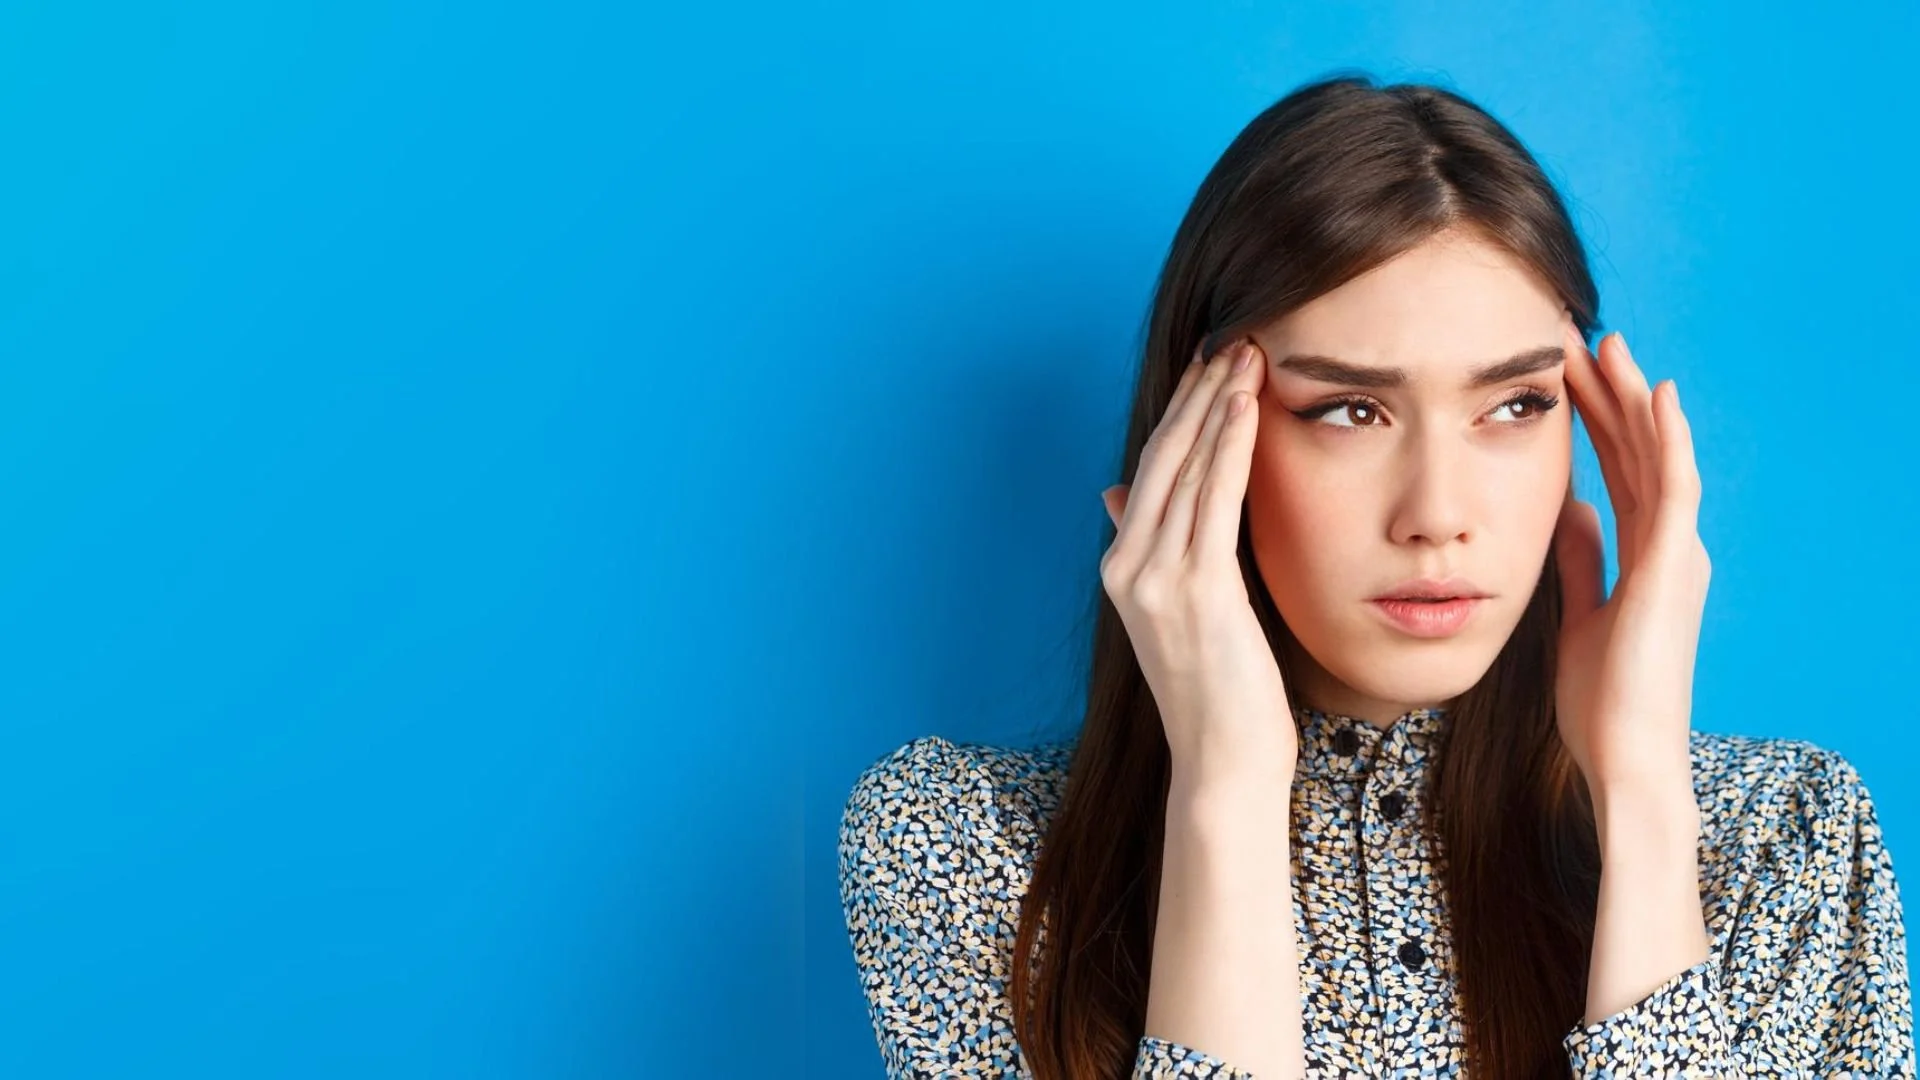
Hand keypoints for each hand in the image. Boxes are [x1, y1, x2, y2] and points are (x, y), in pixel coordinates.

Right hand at [1100, 335, 1296, 786]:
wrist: (1224, 763)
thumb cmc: (1219, 693)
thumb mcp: (1179, 612)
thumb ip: (1150, 548)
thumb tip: (1117, 494)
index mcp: (1122, 569)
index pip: (1149, 471)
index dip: (1178, 412)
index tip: (1208, 365)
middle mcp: (1128, 568)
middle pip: (1161, 458)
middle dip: (1196, 392)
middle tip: (1229, 338)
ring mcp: (1155, 579)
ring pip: (1186, 469)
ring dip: (1217, 405)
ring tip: (1245, 355)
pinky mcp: (1195, 591)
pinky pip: (1213, 501)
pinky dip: (1229, 447)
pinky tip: (1246, 408)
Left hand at [1553, 323, 1710, 791]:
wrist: (1625, 757)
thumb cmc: (1602, 703)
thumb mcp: (1579, 615)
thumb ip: (1582, 562)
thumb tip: (1571, 512)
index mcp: (1644, 557)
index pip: (1617, 470)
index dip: (1592, 421)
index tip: (1558, 376)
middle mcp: (1669, 547)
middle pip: (1636, 452)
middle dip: (1607, 394)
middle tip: (1575, 337)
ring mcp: (1677, 554)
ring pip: (1656, 456)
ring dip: (1630, 397)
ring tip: (1603, 343)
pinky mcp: (1675, 567)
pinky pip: (1674, 488)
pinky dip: (1666, 439)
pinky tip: (1653, 394)